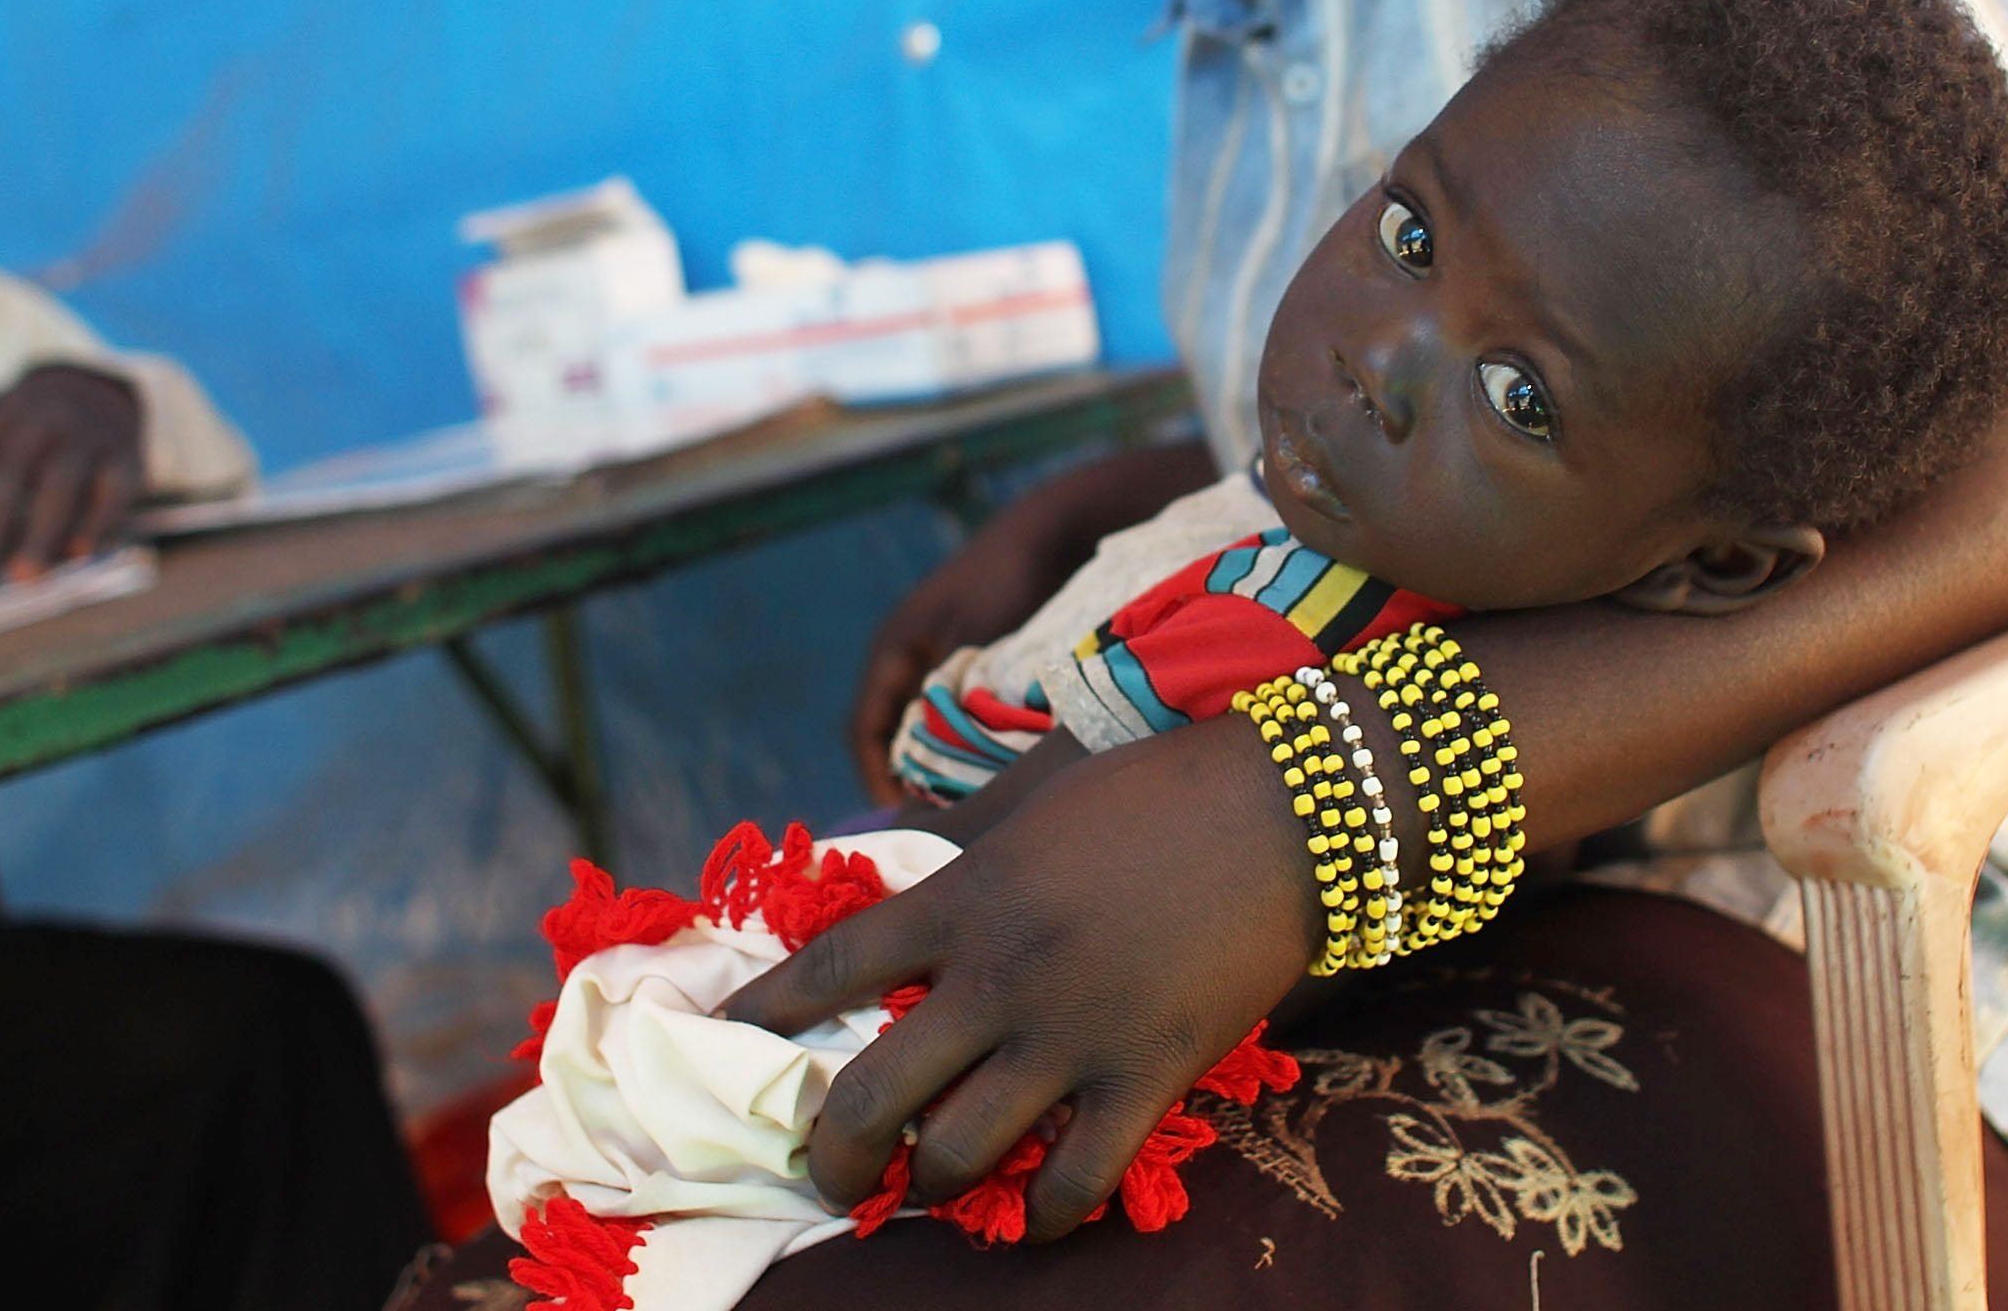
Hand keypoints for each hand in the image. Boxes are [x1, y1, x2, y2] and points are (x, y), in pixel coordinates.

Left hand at [0, 363, 143, 594]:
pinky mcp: (124, 456)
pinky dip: (98, 521)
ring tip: (24, 577)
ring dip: (40, 533)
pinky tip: (81, 553)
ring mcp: (80, 438)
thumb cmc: (21, 445)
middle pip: (0, 486)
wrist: (91, 388)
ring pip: (57, 486)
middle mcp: (29, 427)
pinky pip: (111, 489)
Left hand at [726, 712, 1316, 1239]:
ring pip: (959, 1154)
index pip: (828, 970)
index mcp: (963, 896)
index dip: (761, 1017)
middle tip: (829, 1173)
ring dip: (931, 1186)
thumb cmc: (1156, 790)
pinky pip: (1074, 1183)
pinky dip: (1042, 1216)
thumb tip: (895, 855)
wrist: (1284, 810)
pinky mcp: (1146, 1077)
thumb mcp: (1034, 802)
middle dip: (834, 1154)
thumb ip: (961, 842)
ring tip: (930, 1187)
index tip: (723, 1048)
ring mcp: (1071, 1035)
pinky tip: (1031, 1216)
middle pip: (873, 1096)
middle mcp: (998, 976)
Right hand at [852, 509, 1084, 803]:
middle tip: (926, 822)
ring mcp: (933, 656)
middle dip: (901, 777)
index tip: (899, 816)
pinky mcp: (964, 659)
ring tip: (953, 804)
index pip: (866, 728)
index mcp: (892, 649)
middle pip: (888, 733)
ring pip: (919, 725)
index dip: (877, 776)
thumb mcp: (977, 642)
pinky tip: (981, 767)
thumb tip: (937, 763)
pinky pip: (946, 711)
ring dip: (929, 762)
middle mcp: (904, 655)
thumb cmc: (1008, 582)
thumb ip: (953, 696)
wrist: (1048, 535)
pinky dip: (955, 741)